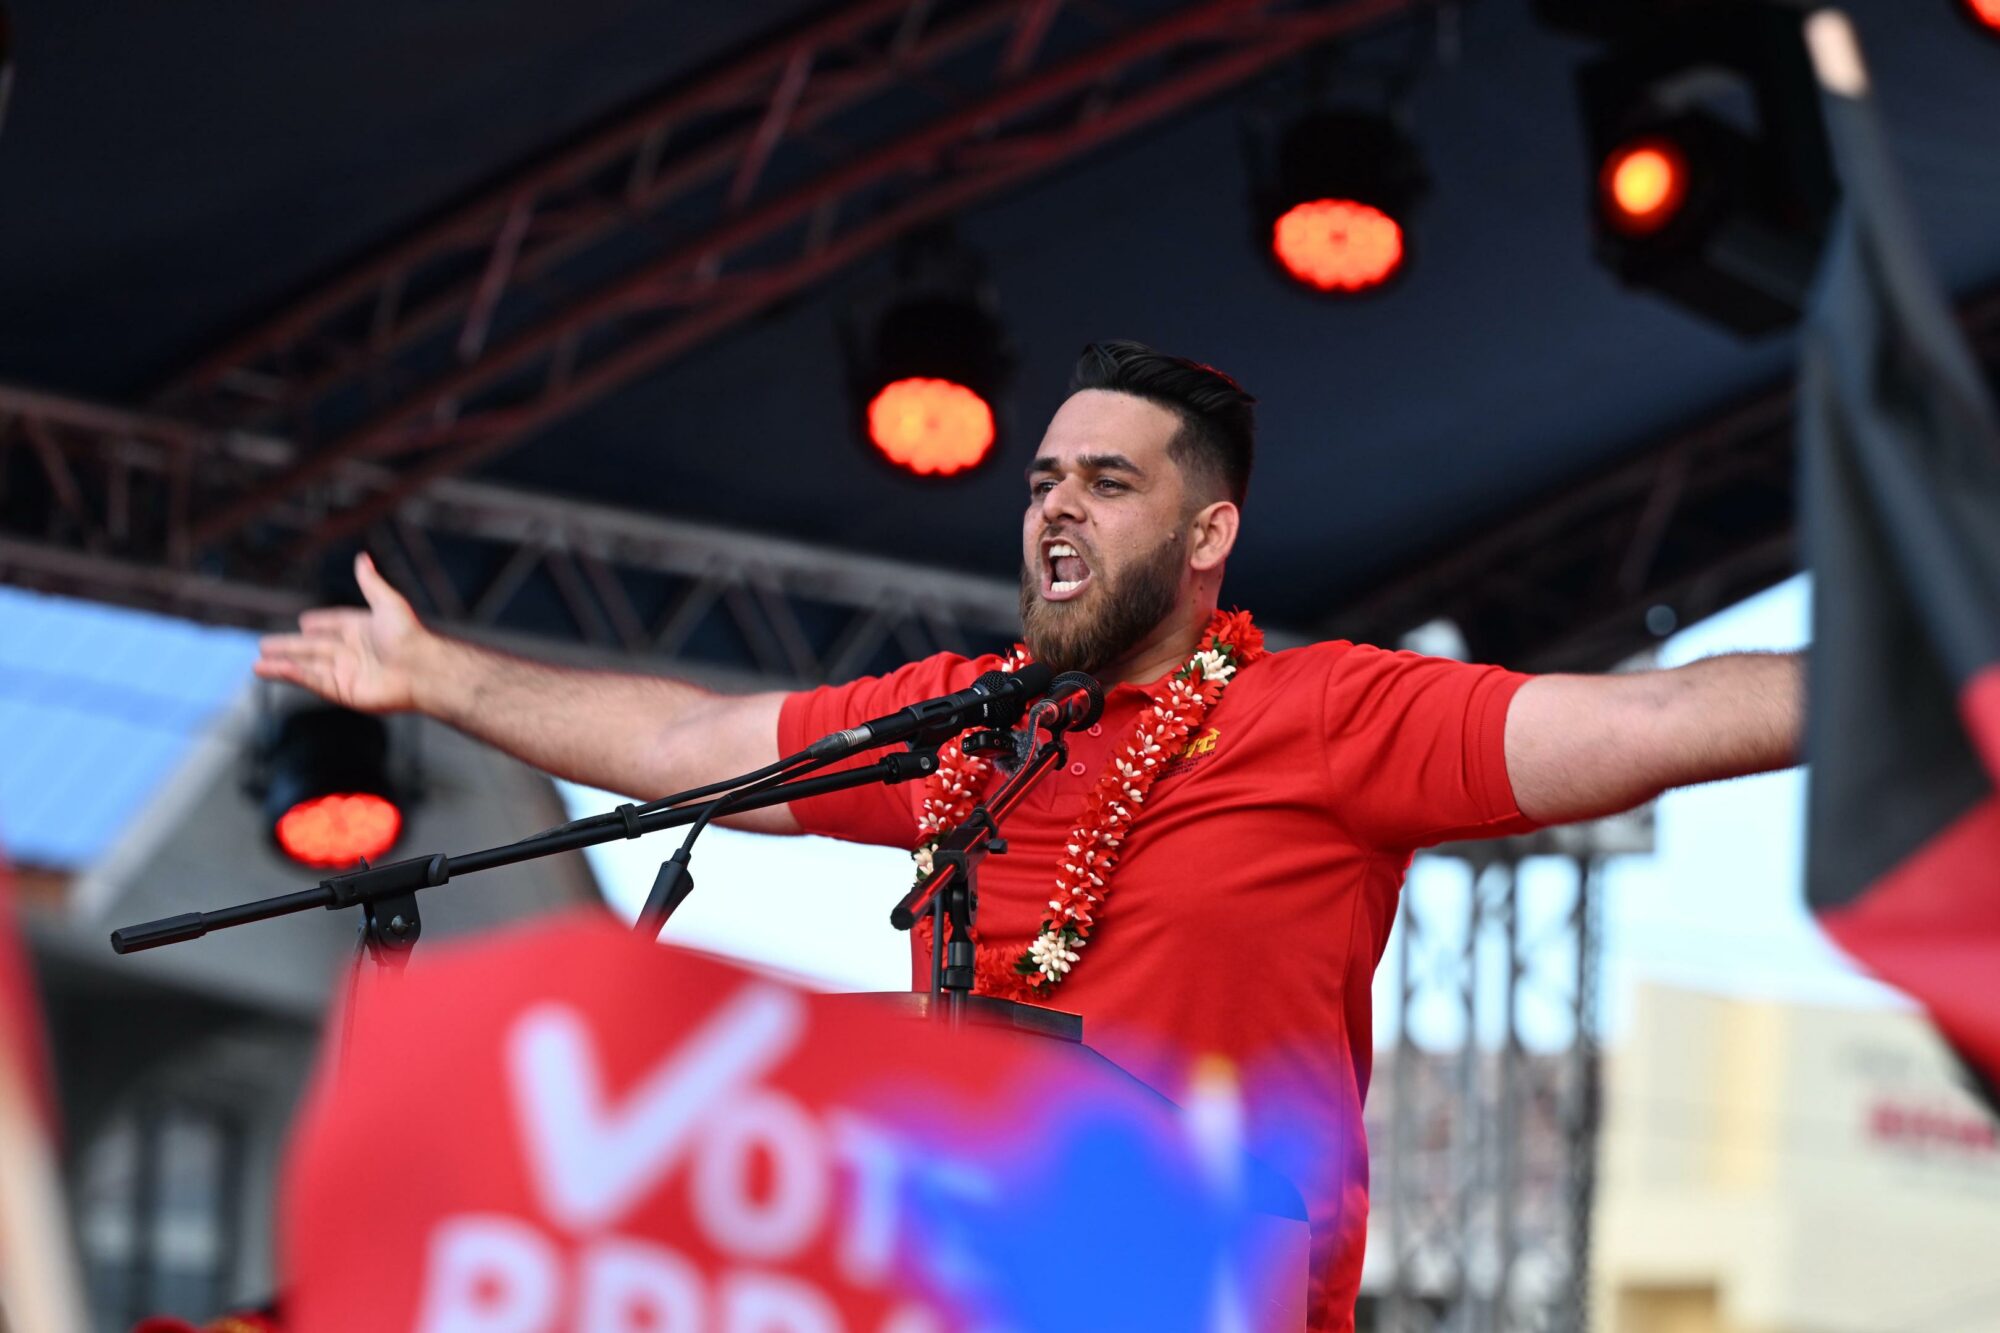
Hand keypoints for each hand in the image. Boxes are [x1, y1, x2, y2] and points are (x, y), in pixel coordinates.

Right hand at [254, 552, 431, 712]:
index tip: (304, 622)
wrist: (421, 670)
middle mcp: (352, 651)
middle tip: (265, 645)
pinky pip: (312, 681)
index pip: (333, 625)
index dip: (319, 624)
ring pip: (306, 667)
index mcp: (361, 629)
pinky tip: (274, 670)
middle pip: (312, 648)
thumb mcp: (388, 603)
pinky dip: (292, 675)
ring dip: (281, 664)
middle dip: (289, 647)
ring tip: (257, 664)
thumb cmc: (409, 635)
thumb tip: (362, 557)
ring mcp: (346, 672)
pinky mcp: (344, 691)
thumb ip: (370, 582)